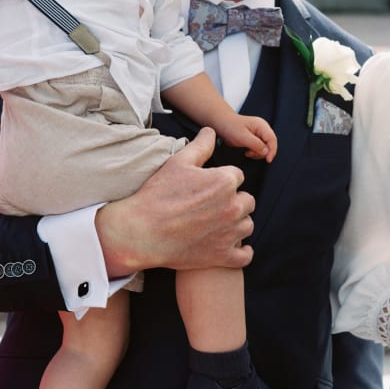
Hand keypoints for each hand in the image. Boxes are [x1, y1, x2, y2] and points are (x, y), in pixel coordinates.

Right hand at [95, 128, 254, 276]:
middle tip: (211, 206)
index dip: (223, 179)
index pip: (237, 176)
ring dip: (236, 224)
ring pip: (247, 225)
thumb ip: (200, 146)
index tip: (208, 186)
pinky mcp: (224, 256)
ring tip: (216, 224)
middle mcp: (233, 207)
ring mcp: (230, 234)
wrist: (142, 231)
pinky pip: (246, 255)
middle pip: (247, 201)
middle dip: (233, 201)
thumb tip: (212, 132)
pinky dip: (240, 251)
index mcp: (225, 182)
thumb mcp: (178, 163)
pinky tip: (229, 245)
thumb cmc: (158, 195)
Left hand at [220, 115, 276, 161]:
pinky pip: (259, 148)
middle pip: (269, 145)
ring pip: (265, 148)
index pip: (272, 140)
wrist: (221, 123)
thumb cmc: (230, 127)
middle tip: (249, 153)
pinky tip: (246, 151)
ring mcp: (259, 134)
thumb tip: (266, 152)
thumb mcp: (242, 137)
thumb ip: (256, 144)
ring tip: (246, 151)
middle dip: (261, 152)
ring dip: (256, 153)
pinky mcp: (255, 139)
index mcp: (262, 125)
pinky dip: (254, 152)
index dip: (272, 151)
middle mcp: (262, 129)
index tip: (268, 160)